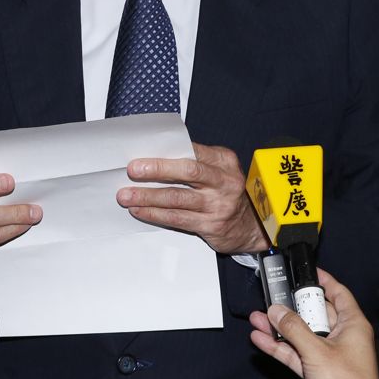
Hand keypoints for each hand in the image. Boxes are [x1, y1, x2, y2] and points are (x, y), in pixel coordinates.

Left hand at [118, 142, 267, 253]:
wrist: (252, 226)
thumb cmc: (227, 192)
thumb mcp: (219, 170)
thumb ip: (196, 162)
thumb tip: (156, 157)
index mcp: (224, 161)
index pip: (193, 152)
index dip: (166, 155)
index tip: (141, 157)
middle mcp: (224, 181)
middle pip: (187, 172)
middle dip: (157, 171)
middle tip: (132, 171)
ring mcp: (218, 205)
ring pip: (178, 198)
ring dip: (148, 197)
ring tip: (127, 196)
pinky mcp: (211, 225)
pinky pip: (178, 219)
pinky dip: (155, 215)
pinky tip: (140, 211)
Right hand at [247, 269, 378, 378]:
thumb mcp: (317, 351)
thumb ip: (294, 329)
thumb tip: (278, 312)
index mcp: (352, 324)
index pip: (337, 293)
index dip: (322, 281)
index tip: (307, 272)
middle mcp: (341, 337)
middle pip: (313, 313)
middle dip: (291, 307)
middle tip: (273, 298)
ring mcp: (328, 354)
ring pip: (301, 334)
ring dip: (281, 328)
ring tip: (259, 318)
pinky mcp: (316, 370)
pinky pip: (295, 352)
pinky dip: (280, 347)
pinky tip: (262, 339)